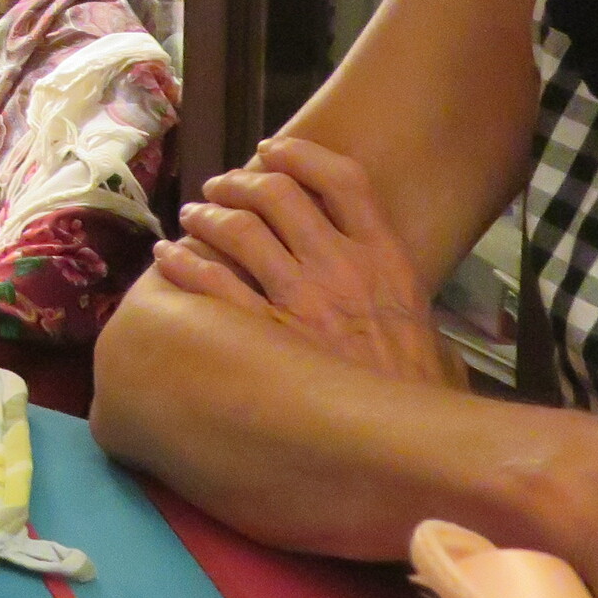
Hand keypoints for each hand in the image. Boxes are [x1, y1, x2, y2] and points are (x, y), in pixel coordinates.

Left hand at [154, 136, 452, 389]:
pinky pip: (209, 282)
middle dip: (239, 182)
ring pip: (238, 229)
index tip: (272, 150)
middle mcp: (341, 267)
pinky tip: (167, 258)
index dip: (301, 155)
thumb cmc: (417, 396)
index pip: (343, 180)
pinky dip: (182, 262)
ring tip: (192, 216)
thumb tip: (393, 297)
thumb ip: (403, 301)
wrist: (410, 447)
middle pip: (277, 194)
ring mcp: (301, 299)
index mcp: (386, 258)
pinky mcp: (264, 336)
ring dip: (206, 215)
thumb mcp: (429, 333)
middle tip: (219, 186)